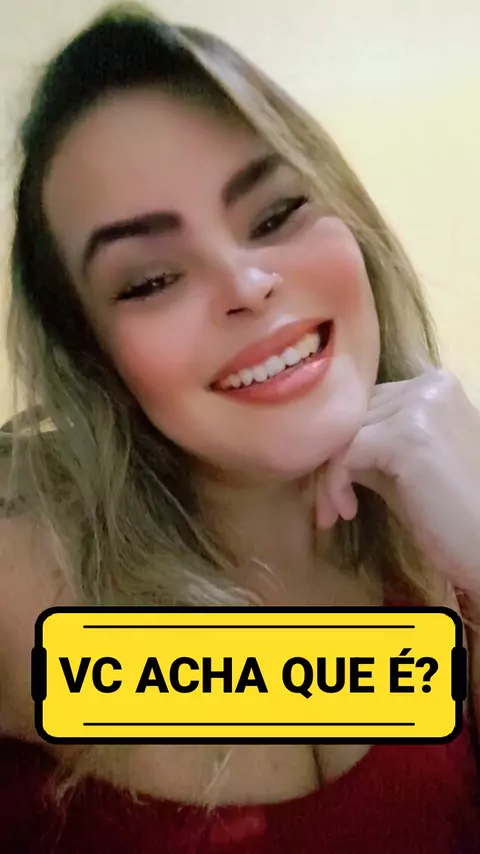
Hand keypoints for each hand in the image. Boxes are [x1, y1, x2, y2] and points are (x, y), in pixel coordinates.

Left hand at [316, 368, 479, 592]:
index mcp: (436, 386)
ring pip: (345, 434)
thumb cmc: (454, 514)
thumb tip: (329, 444)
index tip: (339, 487)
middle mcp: (429, 386)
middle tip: (329, 506)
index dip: (346, 444)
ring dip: (332, 478)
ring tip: (338, 513)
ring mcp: (420, 407)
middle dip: (334, 462)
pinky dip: (336, 484)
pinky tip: (349, 512)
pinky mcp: (407, 436)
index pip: (368, 403)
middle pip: (353, 415)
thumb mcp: (409, 467)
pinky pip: (346, 454)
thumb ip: (375, 445)